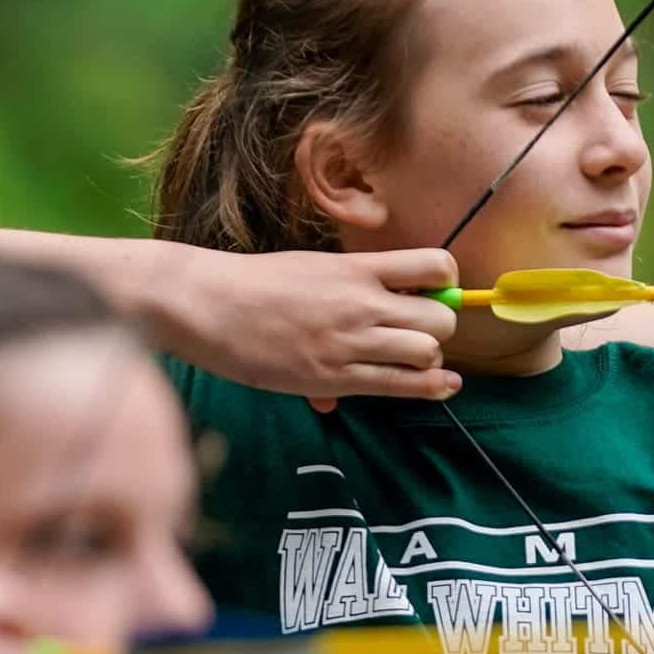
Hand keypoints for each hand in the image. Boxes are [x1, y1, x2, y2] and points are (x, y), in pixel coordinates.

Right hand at [152, 247, 462, 408]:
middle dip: (439, 327)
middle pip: (440, 318)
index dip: (446, 282)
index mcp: (356, 268)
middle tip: (418, 331)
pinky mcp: (334, 378)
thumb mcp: (310, 269)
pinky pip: (400, 385)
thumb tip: (373, 306)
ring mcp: (350, 342)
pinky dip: (428, 388)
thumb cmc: (254, 284)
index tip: (432, 291)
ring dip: (427, 358)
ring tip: (408, 358)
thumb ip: (346, 291)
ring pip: (427, 353)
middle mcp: (361, 303)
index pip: (435, 265)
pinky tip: (442, 387)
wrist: (208, 305)